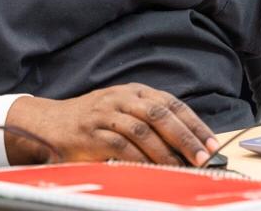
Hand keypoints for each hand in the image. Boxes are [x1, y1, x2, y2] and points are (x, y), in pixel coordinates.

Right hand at [4, 83, 219, 166]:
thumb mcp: (122, 111)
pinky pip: (120, 145)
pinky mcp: (91, 133)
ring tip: (181, 167)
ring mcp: (105, 114)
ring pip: (143, 129)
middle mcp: (121, 98)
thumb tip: (187, 144)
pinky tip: (151, 169)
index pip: (172, 104)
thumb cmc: (92, 121)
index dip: (194, 124)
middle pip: (160, 114)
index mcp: (134, 91)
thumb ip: (150, 121)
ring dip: (165, 151)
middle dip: (185, 137)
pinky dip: (139, 158)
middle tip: (202, 157)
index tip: (211, 143)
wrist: (48, 123)